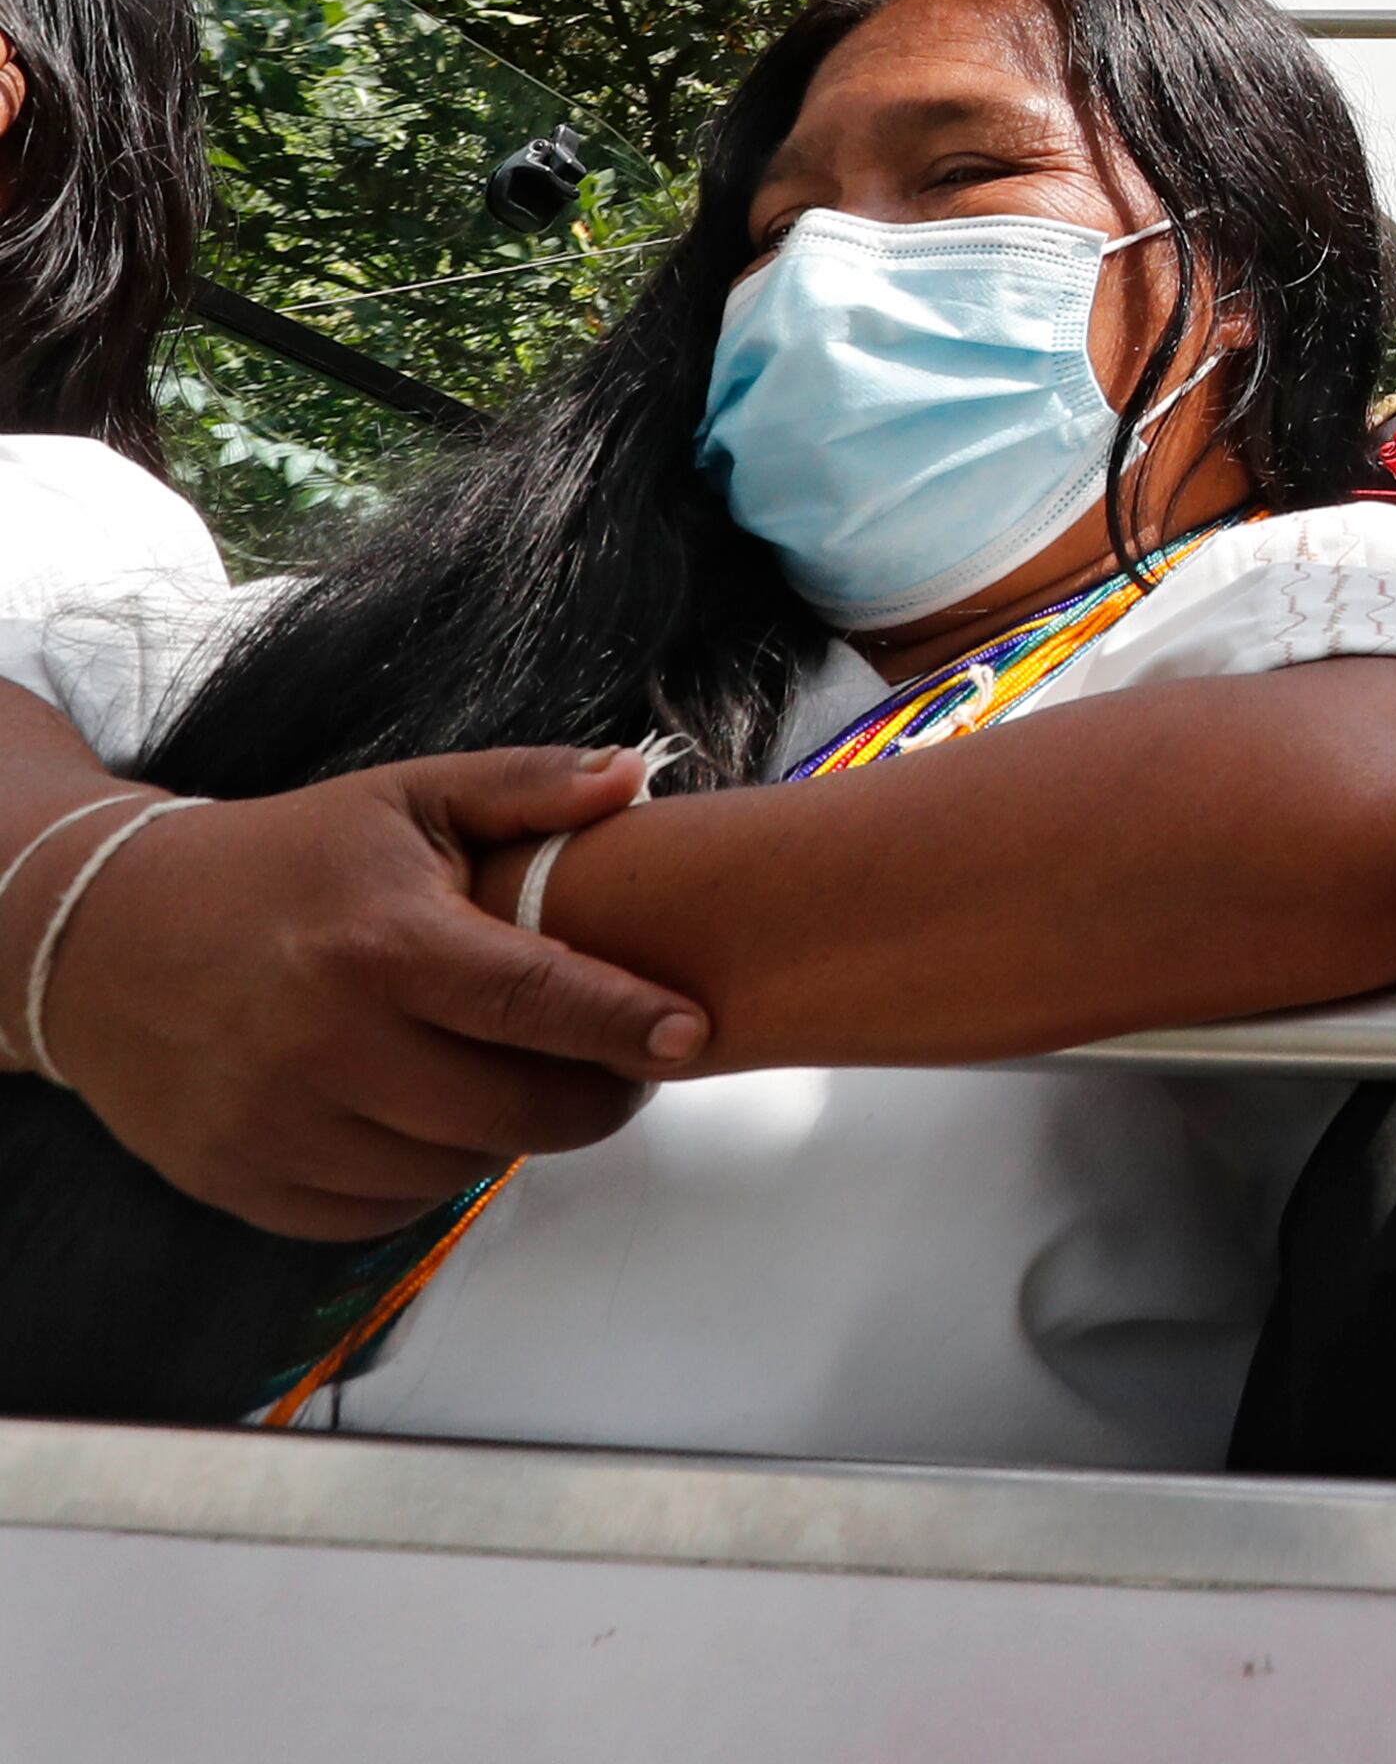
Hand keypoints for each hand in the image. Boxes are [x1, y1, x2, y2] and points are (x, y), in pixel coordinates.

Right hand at [36, 750, 711, 1242]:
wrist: (105, 936)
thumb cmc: (283, 864)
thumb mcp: (402, 800)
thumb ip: (525, 787)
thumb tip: (632, 781)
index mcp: (378, 942)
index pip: (534, 999)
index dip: (624, 1023)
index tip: (694, 1034)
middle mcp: (324, 1043)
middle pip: (512, 1111)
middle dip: (594, 1099)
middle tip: (626, 1068)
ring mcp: (276, 1122)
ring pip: (453, 1171)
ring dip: (506, 1136)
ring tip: (513, 1077)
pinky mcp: (241, 1179)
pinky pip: (380, 1211)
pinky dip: (424, 1176)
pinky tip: (429, 1116)